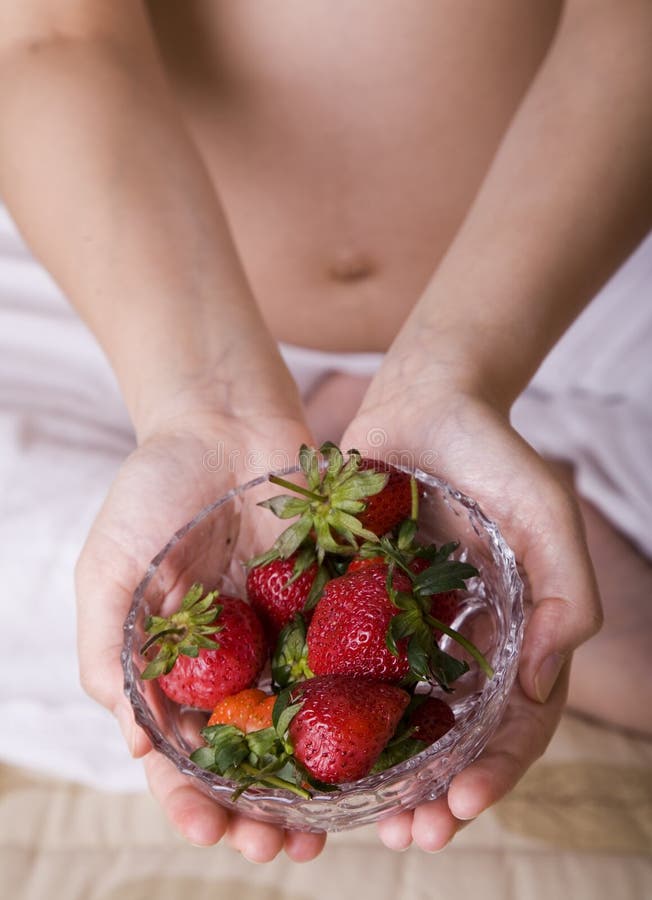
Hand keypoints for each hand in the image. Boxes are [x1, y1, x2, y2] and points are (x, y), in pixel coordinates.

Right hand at [75, 407, 327, 861]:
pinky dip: (362, 706)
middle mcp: (236, 660)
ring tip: (334, 821)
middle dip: (263, 808)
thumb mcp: (109, 566)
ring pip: (307, 723)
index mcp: (176, 664)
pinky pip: (351, 662)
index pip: (180, 753)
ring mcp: (288, 634)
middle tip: (285, 847)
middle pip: (250, 754)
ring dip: (318, 778)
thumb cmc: (155, 487)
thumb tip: (138, 744)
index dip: (192, 801)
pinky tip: (379, 743)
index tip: (213, 831)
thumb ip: (110, 648)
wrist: (224, 417)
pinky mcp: (333, 602)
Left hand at [341, 375, 601, 851]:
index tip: (465, 806)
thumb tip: (536, 687)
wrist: (426, 400)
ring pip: (398, 711)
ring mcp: (407, 623)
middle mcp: (460, 639)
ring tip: (365, 812)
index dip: (497, 770)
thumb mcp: (548, 515)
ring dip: (386, 766)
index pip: (515, 721)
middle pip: (454, 733)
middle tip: (414, 834)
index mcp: (514, 632)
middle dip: (439, 790)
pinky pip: (346, 659)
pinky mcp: (358, 599)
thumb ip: (564, 594)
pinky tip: (310, 737)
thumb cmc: (495, 453)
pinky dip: (334, 704)